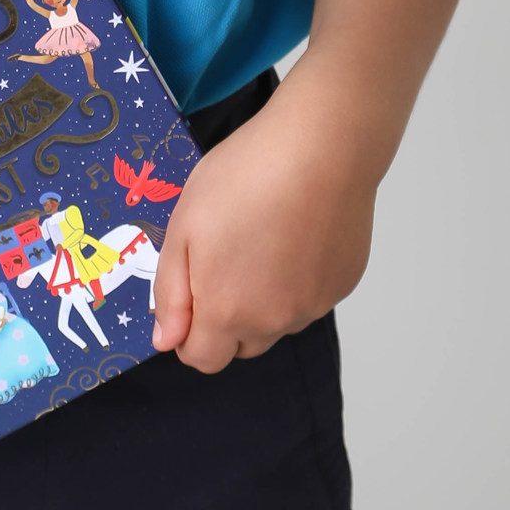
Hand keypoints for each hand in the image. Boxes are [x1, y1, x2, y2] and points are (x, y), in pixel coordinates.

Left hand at [150, 89, 377, 373]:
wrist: (320, 149)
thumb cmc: (244, 178)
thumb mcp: (183, 227)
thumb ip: (171, 293)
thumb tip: (167, 340)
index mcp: (227, 312)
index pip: (202, 359)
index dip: (187, 335)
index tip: (189, 296)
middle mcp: (275, 321)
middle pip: (242, 346)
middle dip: (225, 320)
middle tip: (224, 261)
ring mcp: (314, 305)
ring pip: (279, 323)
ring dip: (264, 302)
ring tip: (261, 239)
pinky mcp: (343, 284)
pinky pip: (311, 298)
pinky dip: (298, 280)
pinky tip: (294, 233)